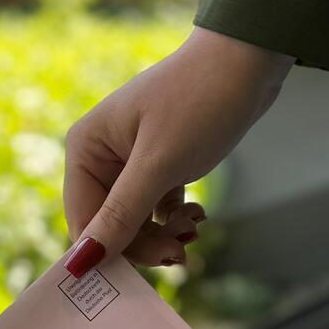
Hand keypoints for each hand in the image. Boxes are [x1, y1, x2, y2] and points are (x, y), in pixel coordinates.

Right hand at [62, 26, 292, 276]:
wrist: (249, 58)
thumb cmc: (200, 100)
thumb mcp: (159, 165)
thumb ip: (120, 216)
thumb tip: (80, 263)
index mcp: (86, 149)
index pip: (84, 221)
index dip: (110, 251)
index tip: (147, 270)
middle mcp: (101, 154)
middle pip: (109, 224)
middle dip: (144, 242)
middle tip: (182, 252)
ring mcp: (130, 159)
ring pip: (134, 219)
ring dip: (162, 232)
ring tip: (194, 227)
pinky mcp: (159, 161)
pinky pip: (155, 206)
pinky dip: (173, 217)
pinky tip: (196, 215)